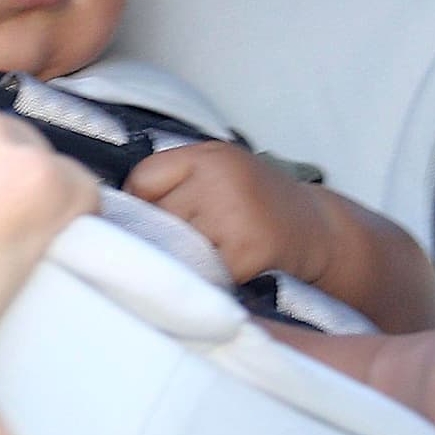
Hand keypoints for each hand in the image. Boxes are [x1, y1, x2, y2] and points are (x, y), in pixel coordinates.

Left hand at [125, 140, 327, 285]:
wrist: (319, 230)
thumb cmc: (259, 205)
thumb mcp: (220, 174)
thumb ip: (176, 182)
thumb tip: (115, 213)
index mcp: (208, 155)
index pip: (142, 180)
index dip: (145, 205)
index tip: (162, 218)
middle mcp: (219, 179)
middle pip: (156, 217)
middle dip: (164, 235)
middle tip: (192, 242)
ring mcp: (232, 216)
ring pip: (173, 248)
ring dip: (183, 261)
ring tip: (211, 255)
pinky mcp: (244, 253)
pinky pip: (200, 273)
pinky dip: (206, 279)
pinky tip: (227, 271)